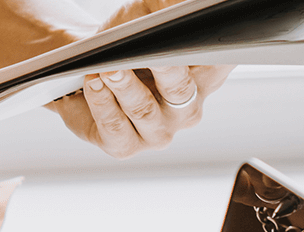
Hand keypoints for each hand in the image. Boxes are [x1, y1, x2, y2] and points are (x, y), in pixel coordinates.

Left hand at [50, 0, 233, 157]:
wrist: (84, 71)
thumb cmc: (124, 41)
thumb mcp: (147, 12)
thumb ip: (167, 7)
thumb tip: (177, 5)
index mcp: (203, 77)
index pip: (219, 63)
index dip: (217, 55)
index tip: (200, 43)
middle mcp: (186, 110)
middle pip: (183, 91)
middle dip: (167, 71)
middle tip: (150, 54)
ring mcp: (158, 132)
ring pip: (145, 112)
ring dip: (126, 87)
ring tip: (110, 68)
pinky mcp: (125, 146)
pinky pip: (115, 128)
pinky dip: (103, 104)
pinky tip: (94, 83)